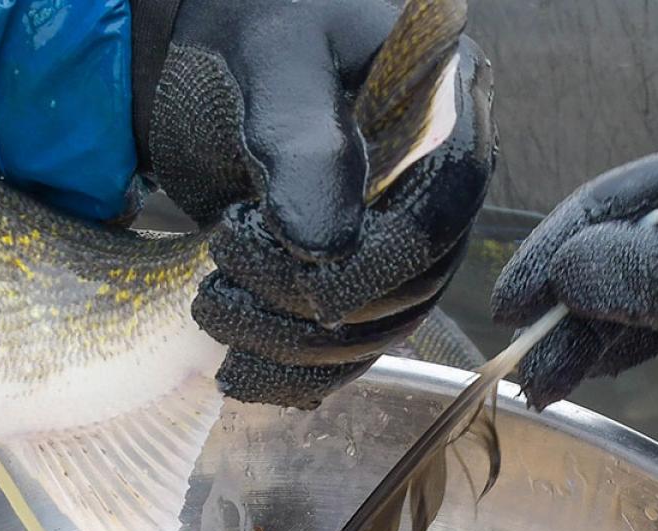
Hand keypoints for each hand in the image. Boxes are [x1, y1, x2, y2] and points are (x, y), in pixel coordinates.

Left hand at [135, 0, 495, 407]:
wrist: (209, 51)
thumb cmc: (246, 31)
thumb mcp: (272, 66)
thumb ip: (301, 143)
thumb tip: (324, 249)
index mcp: (448, 100)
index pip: (448, 198)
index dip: (389, 257)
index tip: (311, 287)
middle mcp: (440, 170)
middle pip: (420, 272)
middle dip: (324, 306)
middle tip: (227, 283)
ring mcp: (405, 223)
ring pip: (387, 319)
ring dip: (303, 346)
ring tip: (216, 312)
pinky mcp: (364, 266)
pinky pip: (352, 339)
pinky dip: (300, 368)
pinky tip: (243, 369)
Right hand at [492, 128, 657, 405]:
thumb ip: (650, 274)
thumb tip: (571, 271)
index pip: (616, 202)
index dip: (558, 251)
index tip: (514, 302)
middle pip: (624, 249)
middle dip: (572, 307)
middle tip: (525, 362)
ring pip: (644, 290)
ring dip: (595, 336)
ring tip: (549, 386)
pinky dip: (634, 345)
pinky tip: (596, 372)